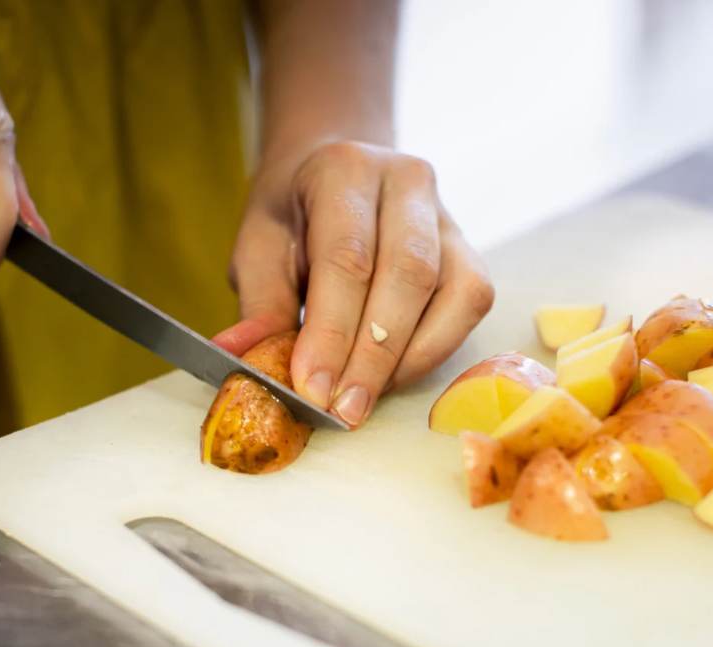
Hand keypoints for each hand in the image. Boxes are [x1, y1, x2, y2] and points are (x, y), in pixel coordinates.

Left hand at [217, 141, 493, 427]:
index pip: (346, 257)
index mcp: (344, 170)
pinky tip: (395, 375)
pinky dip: (436, 348)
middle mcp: (406, 181)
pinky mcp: (468, 247)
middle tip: (342, 410)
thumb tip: (243, 359)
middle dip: (373, 356)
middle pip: (408, 275)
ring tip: (366, 398)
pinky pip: (470, 303)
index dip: (332, 332)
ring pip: (454, 292)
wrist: (332, 170)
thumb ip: (260, 304)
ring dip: (410, 358)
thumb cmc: (293, 215)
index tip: (313, 389)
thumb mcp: (259, 247)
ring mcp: (446, 213)